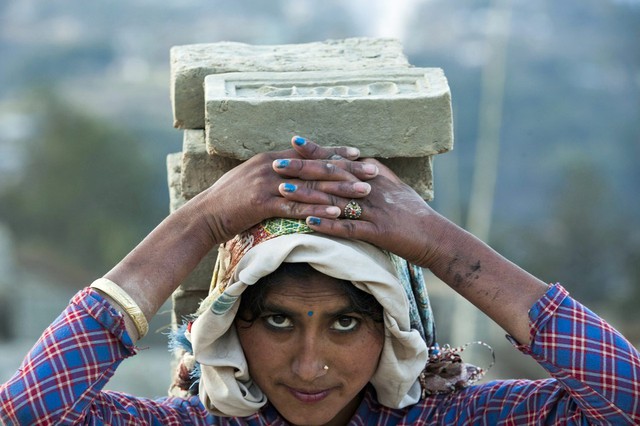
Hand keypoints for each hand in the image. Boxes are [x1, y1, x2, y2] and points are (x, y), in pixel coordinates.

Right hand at [193, 136, 379, 244]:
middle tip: (373, 171)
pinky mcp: (262, 204)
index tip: (359, 153)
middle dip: (347, 168)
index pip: (310, 153)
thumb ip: (275, 172)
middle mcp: (273, 166)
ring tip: (364, 192)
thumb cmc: (230, 199)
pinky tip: (335, 212)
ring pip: (311, 185)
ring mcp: (267, 184)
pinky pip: (295, 207)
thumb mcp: (252, 178)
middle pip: (317, 166)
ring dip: (340, 189)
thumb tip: (294, 170)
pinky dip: (316, 209)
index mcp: (272, 157)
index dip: (336, 152)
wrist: (204, 214)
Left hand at [274, 156, 444, 266]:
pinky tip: (308, 222)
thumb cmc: (411, 211)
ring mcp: (374, 209)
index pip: (340, 159)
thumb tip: (352, 159)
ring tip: (283, 191)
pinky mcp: (378, 232)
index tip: (293, 142)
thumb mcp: (391, 185)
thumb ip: (370, 172)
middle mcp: (371, 188)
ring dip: (308, 195)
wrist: (434, 235)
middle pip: (332, 175)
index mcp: (373, 175)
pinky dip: (329, 224)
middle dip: (303, 169)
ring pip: (335, 199)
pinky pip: (349, 228)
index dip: (316, 151)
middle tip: (276, 165)